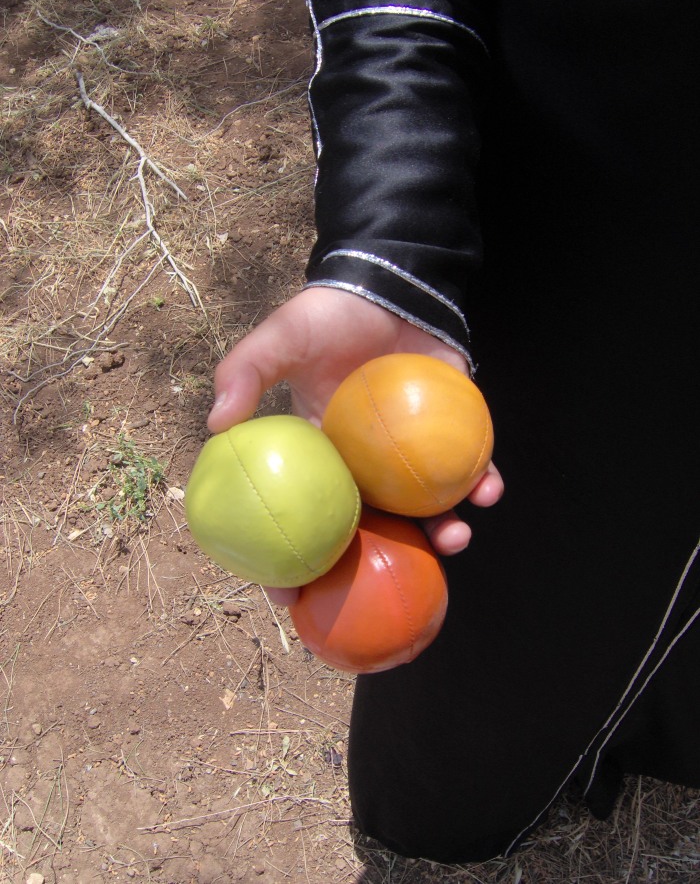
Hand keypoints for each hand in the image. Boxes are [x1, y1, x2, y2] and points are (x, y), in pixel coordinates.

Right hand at [208, 287, 502, 601]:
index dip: (294, 565)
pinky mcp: (452, 432)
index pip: (303, 521)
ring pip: (423, 509)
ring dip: (443, 532)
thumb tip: (215, 424)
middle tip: (386, 594)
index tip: (294, 603)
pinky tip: (488, 490)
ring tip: (454, 539)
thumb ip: (246, 372)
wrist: (388, 284)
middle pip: (370, 530)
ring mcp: (409, 454)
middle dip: (379, 568)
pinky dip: (480, 482)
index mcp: (321, 459)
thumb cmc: (329, 315)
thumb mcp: (281, 338)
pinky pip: (467, 468)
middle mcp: (364, 466)